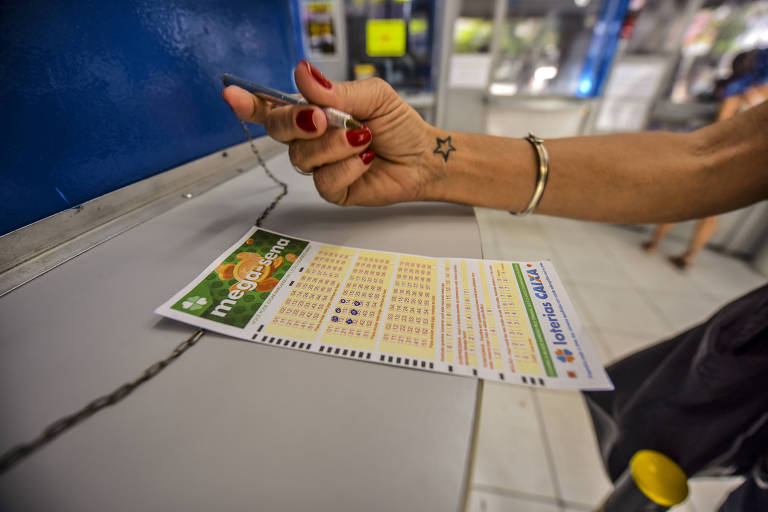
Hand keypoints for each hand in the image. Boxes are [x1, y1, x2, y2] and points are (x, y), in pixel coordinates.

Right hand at [222, 60, 437, 205]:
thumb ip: (336, 90)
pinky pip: (324, 181)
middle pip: (278, 130)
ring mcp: (319, 166)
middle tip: (322, 118)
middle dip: (296, 121)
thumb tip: (302, 74)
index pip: (274, 106)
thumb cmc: (397, 125)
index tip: (232, 94)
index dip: (250, 102)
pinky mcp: (332, 190)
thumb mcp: (372, 96)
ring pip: (303, 156)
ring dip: (335, 145)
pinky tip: (366, 161)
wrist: (422, 157)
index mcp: (314, 111)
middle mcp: (310, 138)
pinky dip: (348, 168)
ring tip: (364, 138)